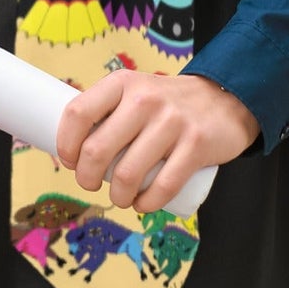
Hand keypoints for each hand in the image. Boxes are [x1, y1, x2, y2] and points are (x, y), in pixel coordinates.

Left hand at [55, 71, 259, 212]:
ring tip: (119, 197)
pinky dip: (146, 204)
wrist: (222, 99)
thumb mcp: (134, 91)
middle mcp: (143, 99)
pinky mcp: (196, 146)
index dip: (66, 143)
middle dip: (85, 177)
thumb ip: (108, 110)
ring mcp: (171, 122)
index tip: (68, 160)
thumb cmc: (166, 103)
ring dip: (116, 196)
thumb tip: (72, 145)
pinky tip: (141, 205)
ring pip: (127, 174)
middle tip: (89, 183)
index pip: (78, 113)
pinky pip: (163, 187)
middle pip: (97, 149)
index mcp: (122, 83)